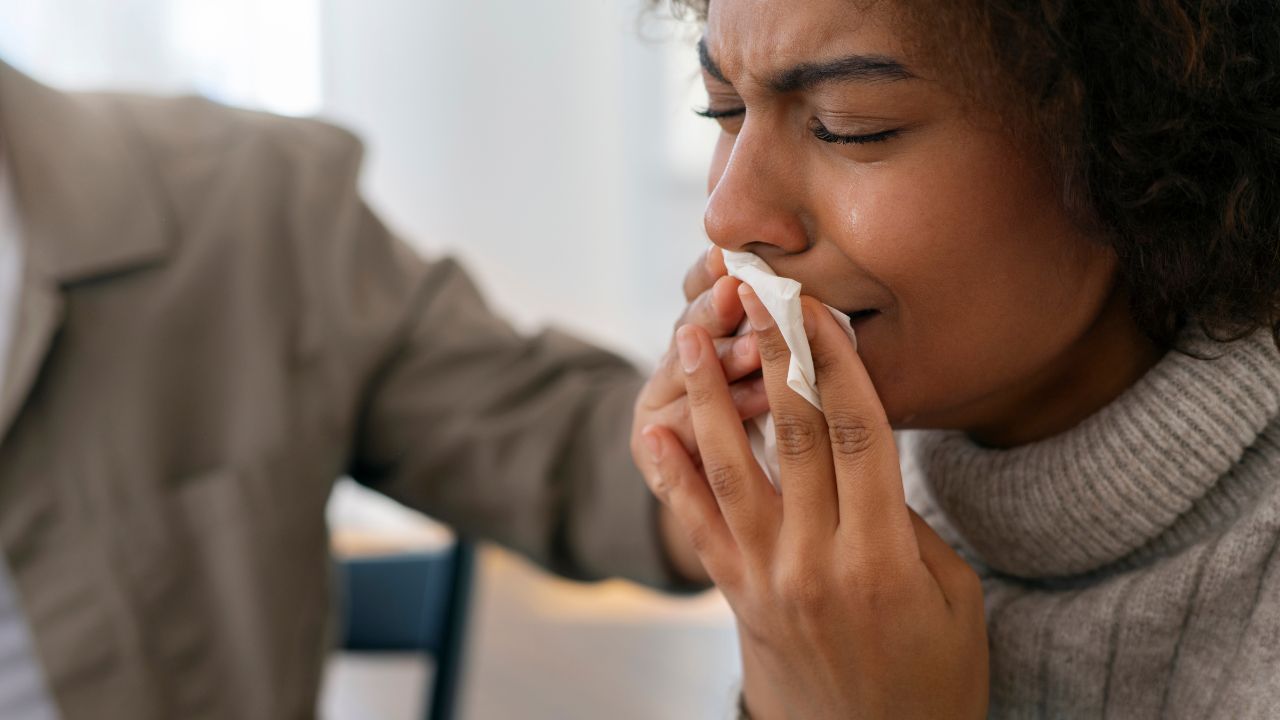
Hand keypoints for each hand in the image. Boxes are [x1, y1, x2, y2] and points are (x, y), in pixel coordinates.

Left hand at [642, 284, 987, 718]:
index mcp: (886, 557)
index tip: (817, 307)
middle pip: (793, 436)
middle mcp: (819, 560)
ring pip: (731, 469)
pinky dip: (670, 475)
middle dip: (771, 354)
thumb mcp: (955, 600)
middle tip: (753, 291)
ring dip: (706, 396)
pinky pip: (698, 526)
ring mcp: (768, 579)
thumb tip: (866, 467)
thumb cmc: (930, 681)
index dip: (837, 361)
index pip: (861, 433)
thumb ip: (910, 527)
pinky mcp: (737, 597)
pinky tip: (653, 429)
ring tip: (689, 337)